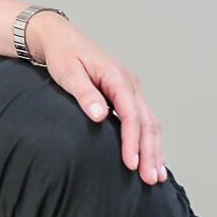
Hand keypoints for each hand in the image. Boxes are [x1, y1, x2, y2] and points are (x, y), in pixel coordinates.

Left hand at [27, 13, 167, 184]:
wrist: (59, 37)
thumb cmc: (62, 54)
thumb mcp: (68, 72)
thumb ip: (85, 93)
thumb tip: (100, 115)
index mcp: (117, 77)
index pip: (131, 115)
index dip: (132, 142)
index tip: (130, 163)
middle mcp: (129, 83)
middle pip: (147, 122)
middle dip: (150, 152)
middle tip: (150, 179)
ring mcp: (131, 88)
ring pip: (150, 123)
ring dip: (155, 149)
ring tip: (156, 176)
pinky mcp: (126, 93)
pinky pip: (144, 119)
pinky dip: (150, 139)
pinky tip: (153, 157)